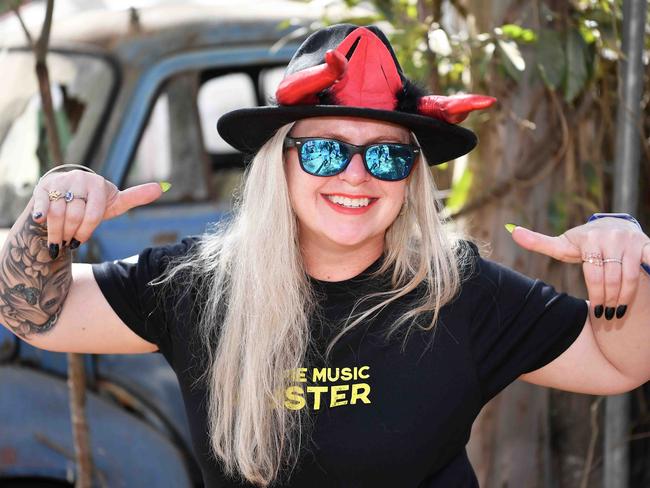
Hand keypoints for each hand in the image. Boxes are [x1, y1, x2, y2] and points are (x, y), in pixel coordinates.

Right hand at [31, 169, 163, 257]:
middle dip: (70, 233)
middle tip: (68, 241)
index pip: (93, 215)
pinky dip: (41, 213)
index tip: (80, 241)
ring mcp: (60, 182)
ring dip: (56, 232)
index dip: (85, 231)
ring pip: (57, 213)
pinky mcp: (43, 186)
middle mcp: (79, 179)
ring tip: (58, 239)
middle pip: (74, 216)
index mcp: (98, 184)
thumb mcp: (114, 203)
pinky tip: (40, 220)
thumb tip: (162, 187)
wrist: (66, 193)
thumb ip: (135, 197)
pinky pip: (42, 203)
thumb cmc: (94, 203)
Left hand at [508, 218, 649, 319]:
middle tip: (608, 316)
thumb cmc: (582, 241)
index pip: (593, 274)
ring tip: (619, 312)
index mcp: (589, 239)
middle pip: (611, 278)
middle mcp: (611, 237)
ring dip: (626, 298)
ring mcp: (631, 241)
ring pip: (630, 276)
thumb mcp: (562, 244)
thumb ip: (538, 242)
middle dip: (610, 300)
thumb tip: (511, 232)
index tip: (597, 312)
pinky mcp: (646, 245)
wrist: (612, 225)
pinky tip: (645, 295)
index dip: (597, 295)